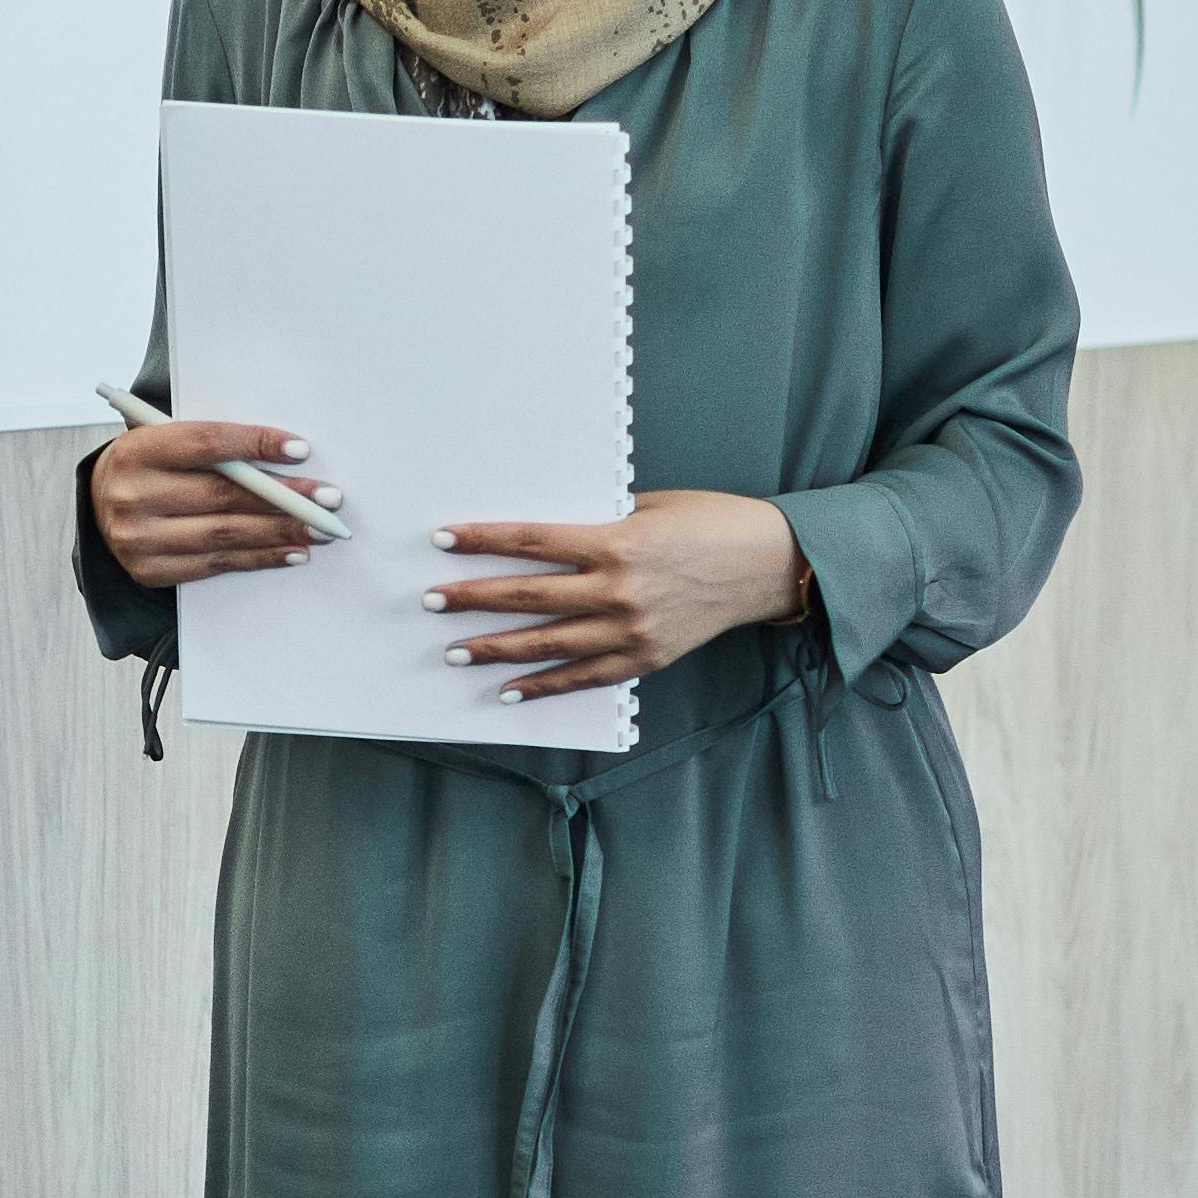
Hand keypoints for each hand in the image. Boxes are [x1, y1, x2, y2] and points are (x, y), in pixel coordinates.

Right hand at [89, 414, 334, 589]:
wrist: (100, 507)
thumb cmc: (150, 465)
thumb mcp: (168, 441)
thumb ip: (214, 447)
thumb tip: (286, 459)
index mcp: (138, 450)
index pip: (208, 443)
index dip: (257, 444)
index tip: (301, 449)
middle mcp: (133, 495)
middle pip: (222, 495)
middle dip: (284, 497)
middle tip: (328, 499)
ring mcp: (138, 539)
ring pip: (225, 534)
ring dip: (280, 532)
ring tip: (320, 529)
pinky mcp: (149, 571)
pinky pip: (217, 564)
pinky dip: (260, 558)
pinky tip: (292, 552)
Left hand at [427, 492, 810, 699]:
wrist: (766, 565)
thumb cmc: (710, 522)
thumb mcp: (649, 506)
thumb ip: (599, 522)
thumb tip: (546, 535)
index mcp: (615, 542)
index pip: (532, 541)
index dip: (483, 540)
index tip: (443, 539)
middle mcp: (617, 591)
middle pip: (528, 595)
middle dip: (473, 599)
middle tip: (431, 601)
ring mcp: (629, 630)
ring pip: (547, 643)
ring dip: (496, 649)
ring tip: (454, 651)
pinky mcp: (643, 659)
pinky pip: (583, 678)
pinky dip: (543, 686)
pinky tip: (508, 691)